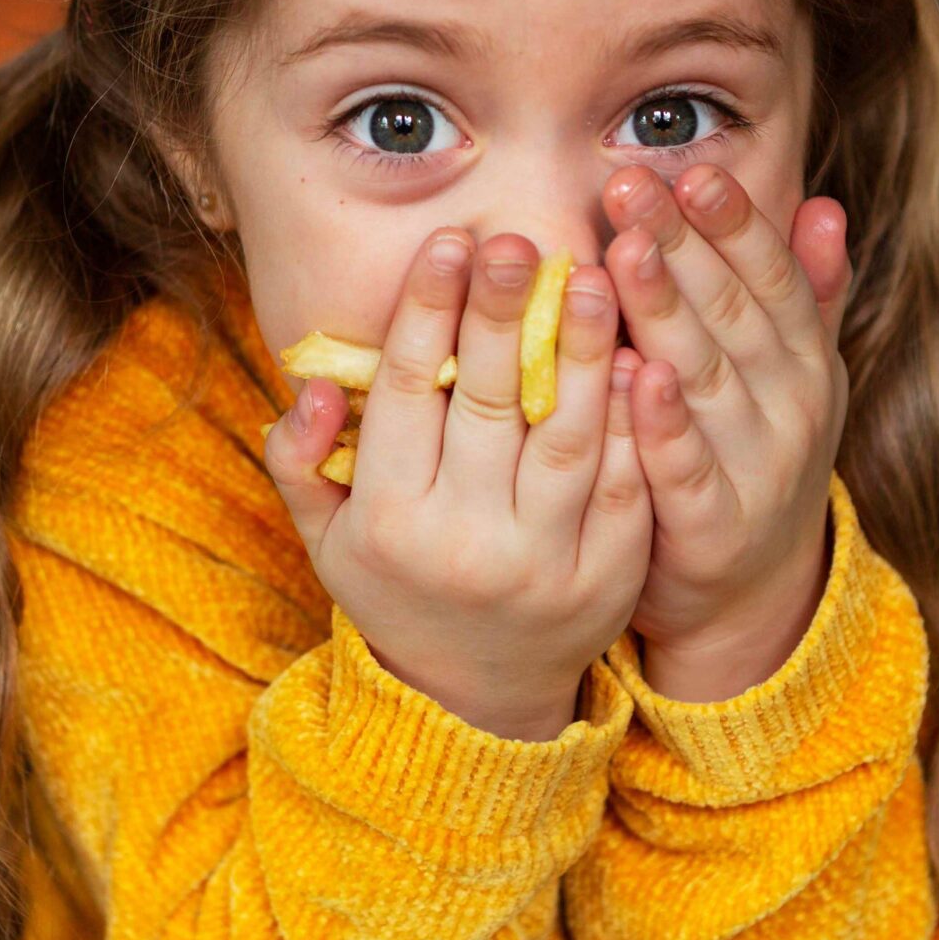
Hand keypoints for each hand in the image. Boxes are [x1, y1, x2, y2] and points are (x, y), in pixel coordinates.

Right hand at [264, 228, 652, 739]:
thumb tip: (313, 387)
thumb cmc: (395, 588)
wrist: (475, 699)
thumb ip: (301, 460)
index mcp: (389, 521)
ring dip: (582, 349)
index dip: (427, 311)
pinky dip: (632, 416)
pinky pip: (624, 480)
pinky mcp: (608, 575)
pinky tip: (637, 354)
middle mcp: (465, 541)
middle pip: (488, 401)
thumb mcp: (327, 538)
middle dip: (504, 312)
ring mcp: (544, 562)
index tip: (450, 242)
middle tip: (519, 240)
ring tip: (593, 277)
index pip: (407, 392)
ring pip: (567, 435)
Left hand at [602, 163, 851, 702]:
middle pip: (733, 313)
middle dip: (683, 245)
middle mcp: (791, 407)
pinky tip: (633, 375)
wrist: (749, 596)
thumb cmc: (749, 457)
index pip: (771, 277)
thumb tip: (824, 204)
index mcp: (803, 361)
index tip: (690, 169)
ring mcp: (757, 468)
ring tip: (627, 253)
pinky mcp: (714, 527)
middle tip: (632, 187)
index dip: (734, 222)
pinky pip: (685, 468)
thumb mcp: (789, 376)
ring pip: (707, 379)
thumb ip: (804, 295)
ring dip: (668, 312)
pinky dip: (662, 422)